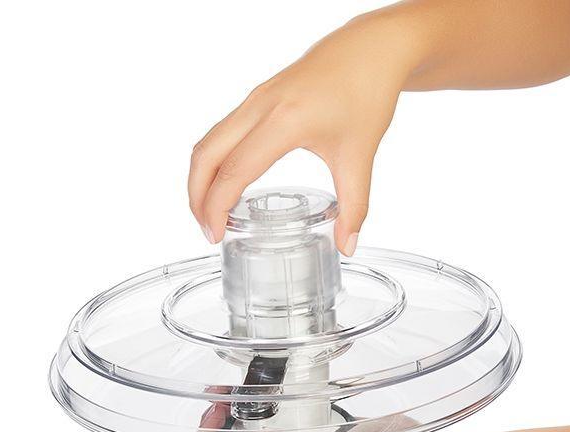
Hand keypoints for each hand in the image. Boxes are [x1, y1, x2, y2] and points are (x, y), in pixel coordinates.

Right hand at [188, 12, 417, 254]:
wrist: (371, 48)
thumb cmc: (367, 92)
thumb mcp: (360, 156)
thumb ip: (355, 207)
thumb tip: (347, 246)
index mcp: (285, 121)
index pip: (235, 170)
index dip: (217, 206)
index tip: (215, 234)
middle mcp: (261, 106)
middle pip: (206, 155)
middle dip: (197, 197)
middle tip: (207, 230)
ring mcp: (255, 99)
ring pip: (208, 142)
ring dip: (200, 179)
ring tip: (210, 212)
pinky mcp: (258, 98)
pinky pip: (221, 132)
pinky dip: (213, 162)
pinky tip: (227, 182)